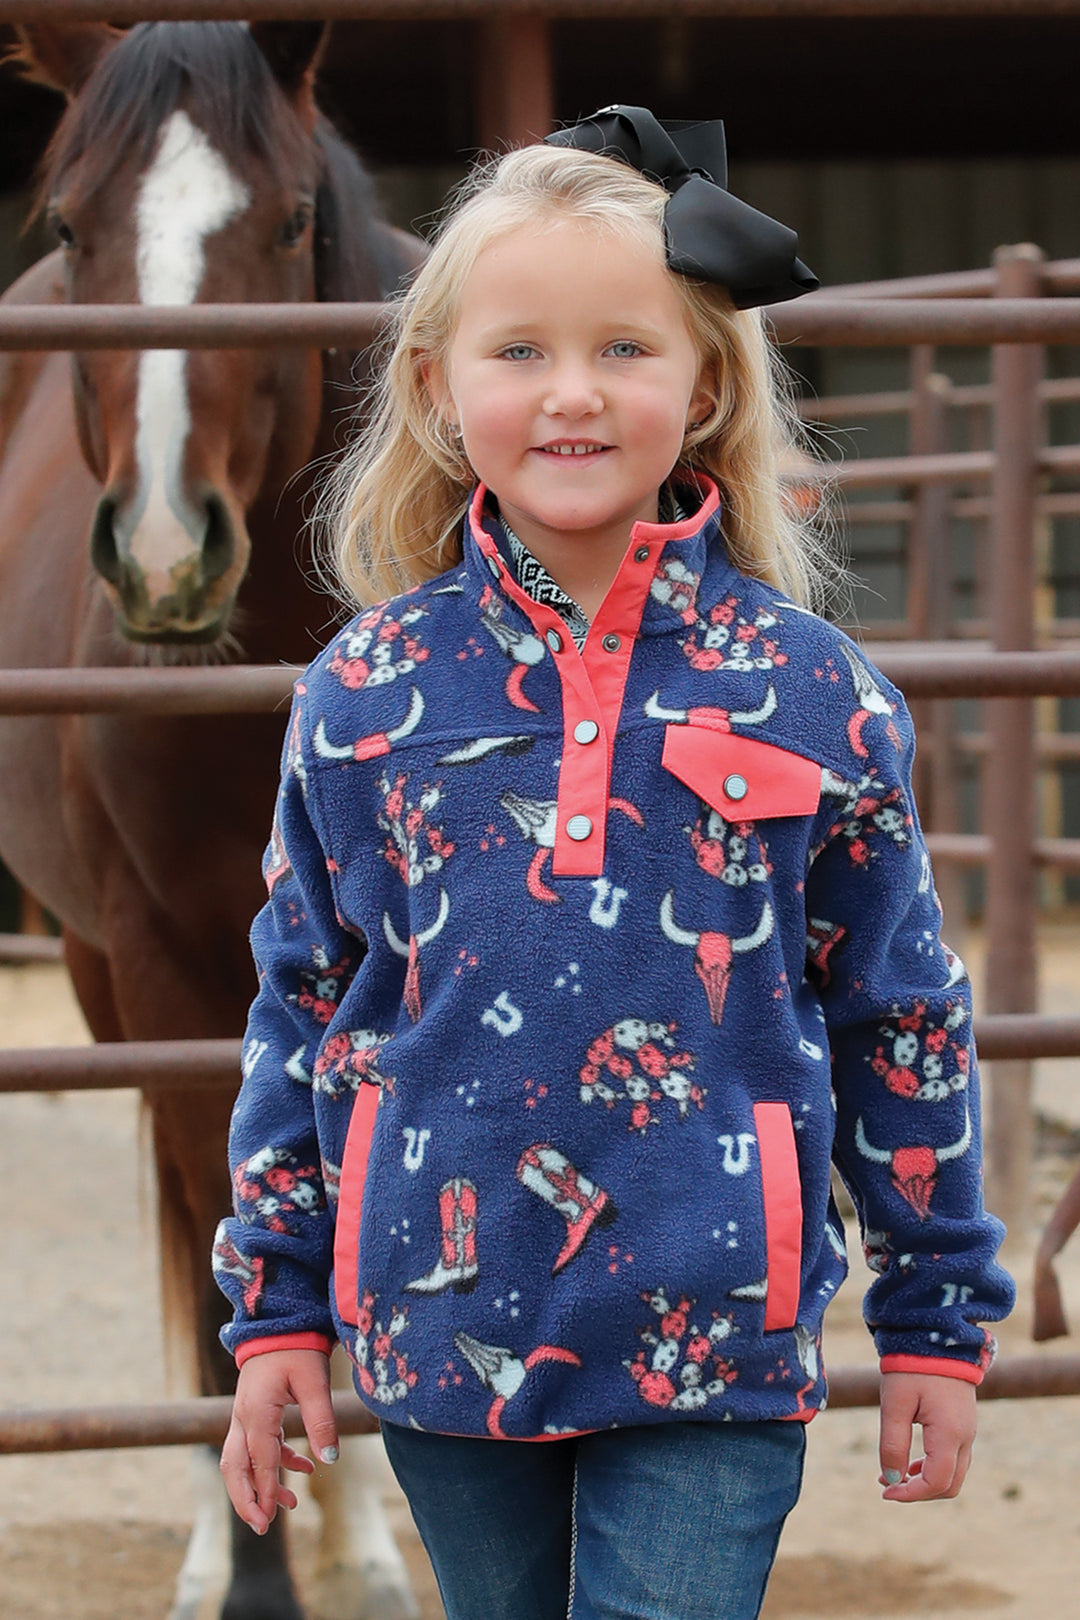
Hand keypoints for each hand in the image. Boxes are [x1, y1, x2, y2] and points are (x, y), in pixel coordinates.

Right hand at [220, 1348, 338, 1533]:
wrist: (280, 1322)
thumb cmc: (298, 1349)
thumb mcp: (314, 1383)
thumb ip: (321, 1421)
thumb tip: (330, 1460)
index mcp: (256, 1410)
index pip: (259, 1459)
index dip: (266, 1489)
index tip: (273, 1516)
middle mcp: (243, 1417)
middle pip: (234, 1468)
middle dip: (246, 1499)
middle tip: (262, 1527)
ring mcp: (244, 1415)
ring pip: (239, 1461)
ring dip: (258, 1486)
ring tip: (286, 1507)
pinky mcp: (253, 1413)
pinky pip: (256, 1447)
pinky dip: (274, 1463)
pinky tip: (303, 1469)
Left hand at [878, 1371, 975, 1501]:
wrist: (936, 1334)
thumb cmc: (912, 1367)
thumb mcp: (895, 1405)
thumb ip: (893, 1445)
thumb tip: (892, 1480)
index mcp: (950, 1434)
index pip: (935, 1483)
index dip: (909, 1494)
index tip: (884, 1491)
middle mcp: (965, 1437)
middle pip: (949, 1485)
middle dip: (918, 1492)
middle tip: (886, 1484)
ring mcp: (968, 1430)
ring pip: (954, 1474)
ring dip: (925, 1481)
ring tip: (892, 1473)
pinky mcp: (963, 1423)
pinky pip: (954, 1458)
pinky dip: (933, 1467)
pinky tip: (910, 1461)